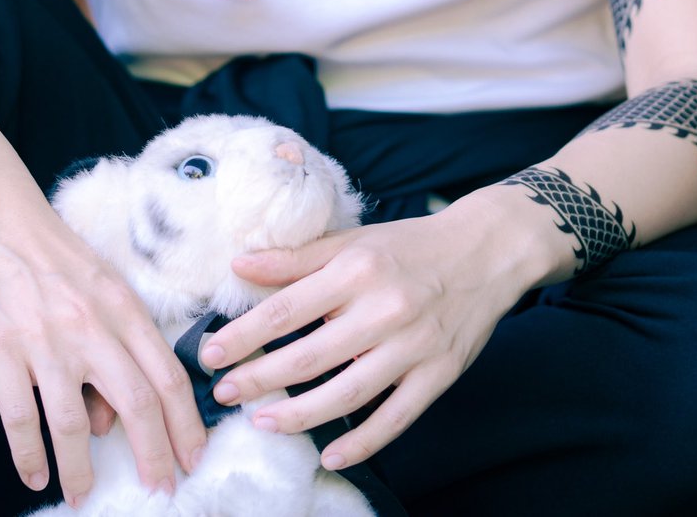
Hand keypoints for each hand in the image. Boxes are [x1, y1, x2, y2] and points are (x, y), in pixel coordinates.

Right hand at [0, 177, 206, 506]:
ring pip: (73, 423)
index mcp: (124, 310)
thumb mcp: (104, 289)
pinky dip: (28, 454)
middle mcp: (92, 329)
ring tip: (83, 496)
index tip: (194, 458)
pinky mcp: (1, 353)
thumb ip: (119, 347)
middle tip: (161, 489)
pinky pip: (19, 417)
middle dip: (154, 455)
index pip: (168, 376)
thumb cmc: (56, 257)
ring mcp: (45, 343)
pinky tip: (35, 474)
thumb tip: (112, 422)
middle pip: (136, 404)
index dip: (186, 424)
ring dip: (82, 469)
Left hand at [198, 188, 555, 469]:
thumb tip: (239, 264)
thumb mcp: (352, 240)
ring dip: (299, 415)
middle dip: (259, 379)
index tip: (209, 353)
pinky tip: (331, 455)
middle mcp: (384, 308)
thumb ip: (295, 258)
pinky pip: (396, 418)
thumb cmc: (408, 246)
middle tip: (225, 392)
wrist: (486, 252)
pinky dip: (363, 442)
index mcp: (356, 269)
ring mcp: (414, 346)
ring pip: (348, 393)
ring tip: (263, 422)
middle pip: (309, 355)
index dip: (243, 335)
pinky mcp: (439, 374)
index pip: (286, 309)